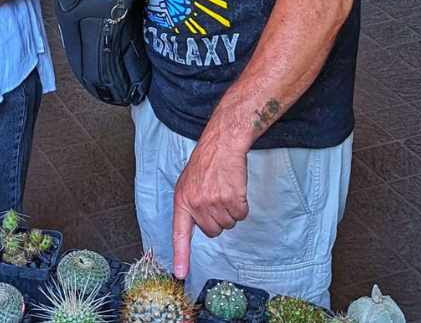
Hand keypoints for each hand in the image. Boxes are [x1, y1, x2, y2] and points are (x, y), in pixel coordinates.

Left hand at [171, 138, 248, 279]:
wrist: (220, 146)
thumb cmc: (204, 166)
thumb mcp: (186, 185)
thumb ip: (189, 207)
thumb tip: (194, 226)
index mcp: (181, 202)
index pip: (179, 234)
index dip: (181, 256)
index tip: (180, 274)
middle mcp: (196, 205)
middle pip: (213, 231)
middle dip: (217, 219)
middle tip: (215, 198)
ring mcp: (213, 203)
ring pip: (228, 224)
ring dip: (229, 211)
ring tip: (223, 191)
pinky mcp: (231, 199)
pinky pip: (241, 215)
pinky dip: (241, 206)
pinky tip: (234, 190)